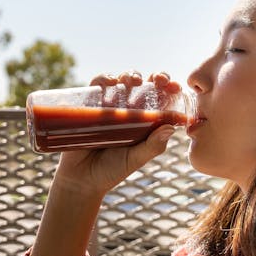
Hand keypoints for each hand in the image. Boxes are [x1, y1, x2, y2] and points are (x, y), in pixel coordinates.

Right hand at [53, 70, 180, 197]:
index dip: (168, 89)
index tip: (174, 87)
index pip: (160, 100)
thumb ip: (153, 146)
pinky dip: (104, 78)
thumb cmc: (111, 171)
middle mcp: (128, 110)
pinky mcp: (89, 105)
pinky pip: (97, 85)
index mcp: (144, 121)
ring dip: (130, 75)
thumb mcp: (136, 158)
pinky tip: (111, 82)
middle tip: (160, 80)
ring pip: (122, 81)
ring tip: (135, 81)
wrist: (81, 180)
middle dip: (154, 78)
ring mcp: (108, 106)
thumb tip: (171, 127)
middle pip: (144, 86)